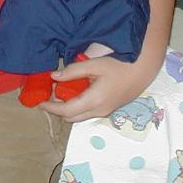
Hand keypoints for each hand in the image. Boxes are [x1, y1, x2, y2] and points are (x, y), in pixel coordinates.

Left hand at [38, 55, 153, 122]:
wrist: (143, 70)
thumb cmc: (120, 65)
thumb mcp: (94, 64)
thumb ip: (74, 71)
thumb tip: (54, 76)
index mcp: (94, 101)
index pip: (66, 110)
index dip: (51, 107)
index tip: (39, 102)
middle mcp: (98, 111)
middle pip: (71, 117)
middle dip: (57, 109)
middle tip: (48, 96)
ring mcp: (105, 112)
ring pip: (80, 116)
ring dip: (67, 108)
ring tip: (60, 93)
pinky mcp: (108, 109)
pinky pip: (88, 112)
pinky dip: (77, 106)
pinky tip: (76, 92)